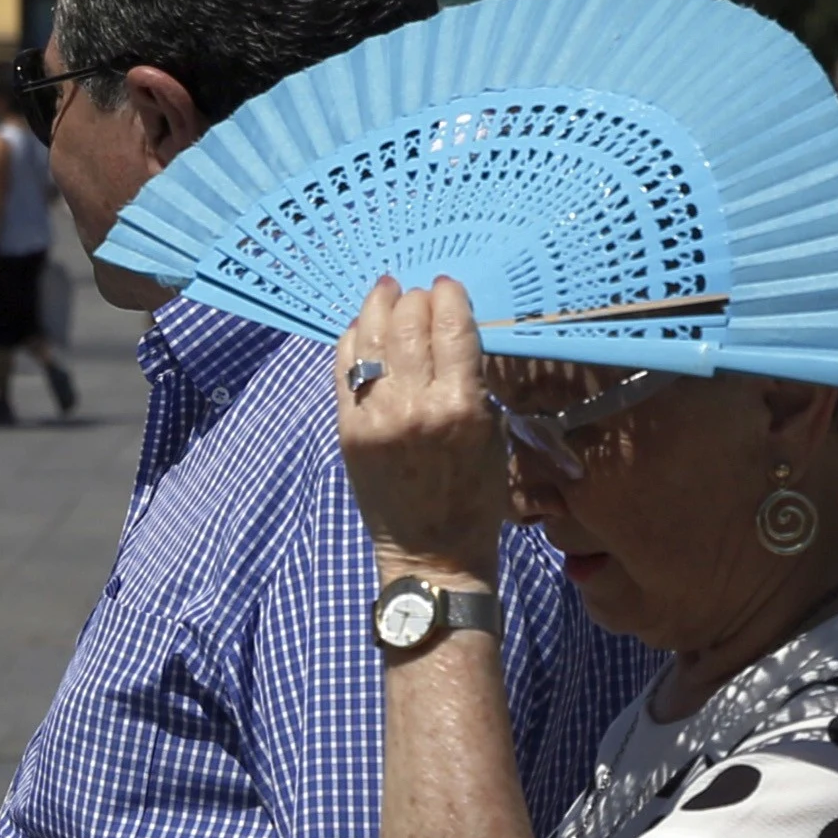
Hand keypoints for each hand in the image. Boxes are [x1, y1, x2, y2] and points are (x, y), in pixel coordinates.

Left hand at [333, 276, 509, 578]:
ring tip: (386, 290)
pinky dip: (353, 339)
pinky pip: (344, 368)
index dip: (448, 296)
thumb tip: (449, 330)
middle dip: (414, 298)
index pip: (450, 325)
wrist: (432, 551)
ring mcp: (374, 416)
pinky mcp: (347, 429)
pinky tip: (362, 327)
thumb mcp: (493, 432)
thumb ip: (470, 379)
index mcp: (461, 405)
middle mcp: (415, 405)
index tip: (447, 286)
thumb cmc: (476, 495)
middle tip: (417, 293)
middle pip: (407, 322)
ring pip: (370, 337)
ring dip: (379, 306)